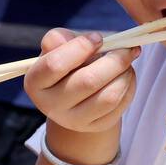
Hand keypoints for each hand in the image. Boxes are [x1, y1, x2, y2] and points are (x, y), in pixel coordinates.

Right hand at [23, 28, 137, 134]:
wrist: (75, 95)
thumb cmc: (67, 63)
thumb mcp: (58, 48)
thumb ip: (62, 38)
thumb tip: (87, 40)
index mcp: (35, 82)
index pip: (55, 64)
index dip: (80, 47)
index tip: (98, 38)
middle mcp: (51, 105)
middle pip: (88, 81)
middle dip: (114, 60)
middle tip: (127, 47)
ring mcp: (73, 120)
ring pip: (108, 97)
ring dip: (125, 74)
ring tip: (127, 61)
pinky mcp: (95, 126)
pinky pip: (120, 105)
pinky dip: (129, 86)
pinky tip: (126, 75)